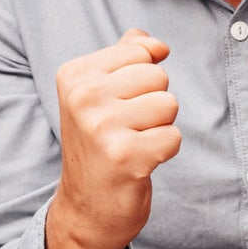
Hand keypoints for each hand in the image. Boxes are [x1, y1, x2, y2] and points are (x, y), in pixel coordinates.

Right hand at [46, 29, 179, 248]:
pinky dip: (164, 150)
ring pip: (168, 104)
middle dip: (154, 101)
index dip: (142, 78)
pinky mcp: (126, 156)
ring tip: (134, 141)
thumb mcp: (98, 94)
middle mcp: (83, 96)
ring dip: (161, 126)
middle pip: (157, 75)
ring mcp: (102, 126)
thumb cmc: (99, 144)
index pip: (139, 50)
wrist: (86, 207)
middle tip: (128, 127)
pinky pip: (173, 136)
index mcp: (74, 74)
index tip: (120, 102)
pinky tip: (140, 161)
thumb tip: (155, 42)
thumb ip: (124, 58)